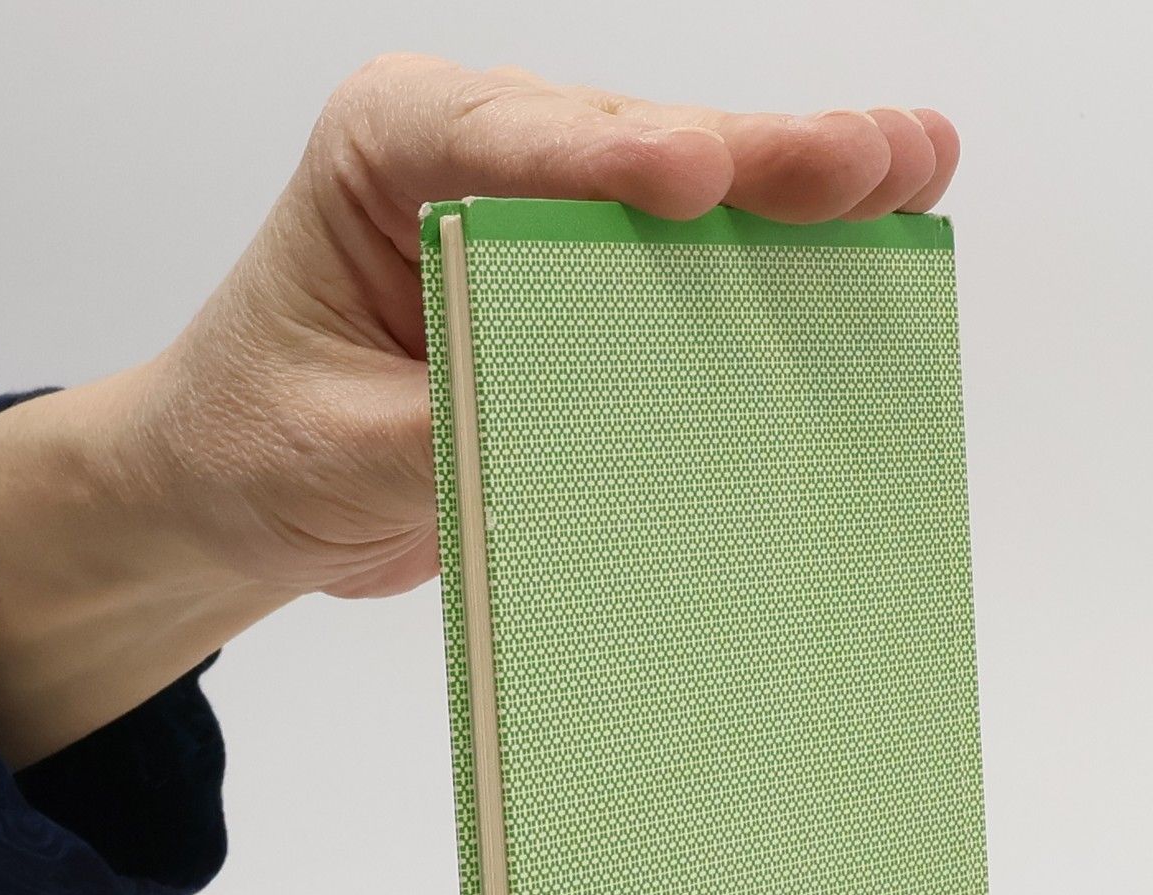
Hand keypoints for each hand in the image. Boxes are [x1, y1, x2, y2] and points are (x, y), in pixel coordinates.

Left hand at [0, 57, 960, 764]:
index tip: (698, 179)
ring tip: (914, 169)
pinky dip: (778, 266)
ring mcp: (547, 215)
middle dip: (757, 159)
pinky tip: (875, 237)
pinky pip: (690, 269)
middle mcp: (480, 154)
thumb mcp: (335, 449)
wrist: (238, 492)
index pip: (510, 143)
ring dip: (800, 194)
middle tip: (873, 157)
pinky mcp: (587, 289)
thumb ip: (454, 427)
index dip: (614, 161)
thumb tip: (588, 430)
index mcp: (388, 147)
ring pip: (686, 195)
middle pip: (633, 148)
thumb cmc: (255, 445)